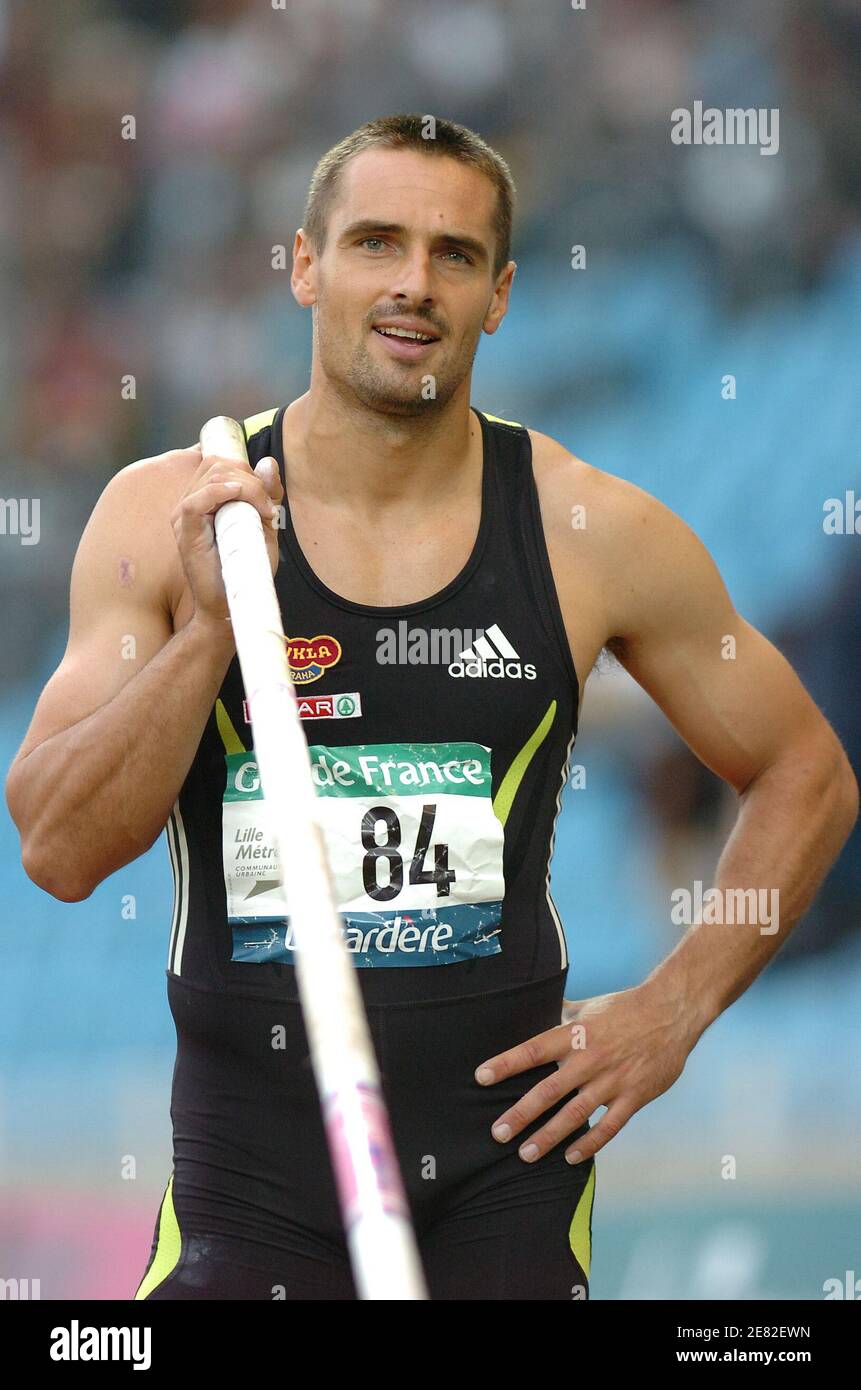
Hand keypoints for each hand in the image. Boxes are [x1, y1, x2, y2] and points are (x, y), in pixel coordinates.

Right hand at [171, 448, 283, 633]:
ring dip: (245, 487)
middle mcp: (193, 504)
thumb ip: (266, 495)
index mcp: (206, 500)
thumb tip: (268, 463)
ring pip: (211, 477)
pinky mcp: (185, 532)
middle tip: (267, 508)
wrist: (232, 604)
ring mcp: (186, 517)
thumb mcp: (264, 526)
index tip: (267, 496)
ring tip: (261, 513)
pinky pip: (195, 501)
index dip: (247, 470)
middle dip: (250, 478)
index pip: (222, 463)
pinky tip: (237, 497)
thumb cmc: (245, 569)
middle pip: (218, 465)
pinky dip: (218, 492)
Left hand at [474, 983, 697, 1164]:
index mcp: (576, 1034)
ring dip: (548, 1136)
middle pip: (548, 1090)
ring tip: (525, 1154)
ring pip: (575, 1115)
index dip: (506, 1063)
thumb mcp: (589, 1007)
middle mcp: (590, 1059)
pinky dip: (589, 1144)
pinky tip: (570, 1158)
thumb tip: (535, 1003)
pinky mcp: (634, 1097)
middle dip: (521, 1113)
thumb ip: (562, 1014)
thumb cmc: (626, 1008)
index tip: (481, 1077)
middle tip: (497, 1133)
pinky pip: (608, 1127)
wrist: (672, 1013)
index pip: (533, 1050)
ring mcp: (612, 1080)